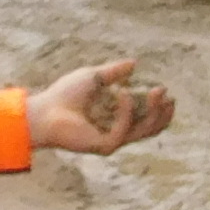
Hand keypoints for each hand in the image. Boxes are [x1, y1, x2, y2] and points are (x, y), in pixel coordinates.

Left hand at [26, 60, 174, 154]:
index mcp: (117, 119)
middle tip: (164, 92)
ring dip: (154, 112)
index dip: (160, 108)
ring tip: (157, 91)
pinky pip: (124, 130)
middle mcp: (118, 132)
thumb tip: (134, 63)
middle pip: (151, 128)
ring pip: (144, 131)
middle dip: (163, 111)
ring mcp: (113, 140)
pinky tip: (123, 92)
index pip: (147, 118)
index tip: (165, 90)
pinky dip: (126, 111)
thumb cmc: (64, 95)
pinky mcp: (105, 146)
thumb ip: (114, 72)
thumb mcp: (93, 77)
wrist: (45, 110)